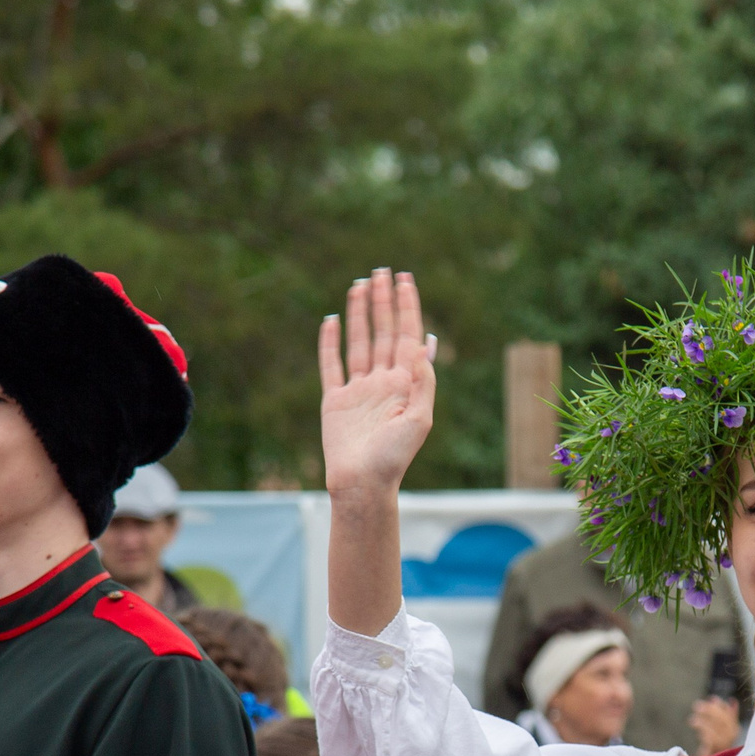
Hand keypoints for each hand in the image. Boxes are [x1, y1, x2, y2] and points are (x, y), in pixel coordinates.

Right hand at [319, 269, 436, 503]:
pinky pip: (332, 365)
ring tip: (360, 285)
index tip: (405, 279)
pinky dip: (330, 342)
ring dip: (360, 313)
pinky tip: (331, 320)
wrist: (363, 484)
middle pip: (384, 332)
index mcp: (405, 384)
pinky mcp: (335, 401)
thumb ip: (422, 381)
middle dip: (384, 301)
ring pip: (359, 341)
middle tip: (381, 271)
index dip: (407, 307)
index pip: (407, 336)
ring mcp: (358, 390)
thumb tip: (424, 343)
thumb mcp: (419, 420)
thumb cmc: (395, 458)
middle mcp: (383, 382)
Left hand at [689, 696, 741, 755]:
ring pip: (716, 728)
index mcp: (736, 731)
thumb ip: (730, 716)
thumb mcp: (722, 731)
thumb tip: (732, 700)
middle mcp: (732, 738)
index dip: (722, 705)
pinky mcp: (716, 751)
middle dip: (710, 710)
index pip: (731, 715)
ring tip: (692, 718)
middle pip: (723, 720)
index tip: (712, 698)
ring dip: (703, 720)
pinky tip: (694, 724)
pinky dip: (702, 728)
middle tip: (697, 705)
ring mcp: (725, 745)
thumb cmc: (717, 748)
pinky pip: (710, 737)